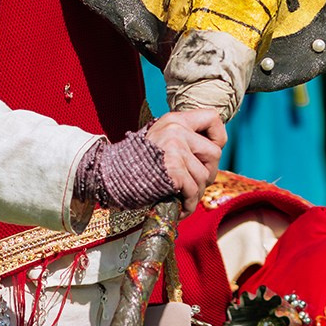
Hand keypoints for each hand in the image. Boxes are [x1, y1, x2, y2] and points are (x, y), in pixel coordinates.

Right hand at [76, 110, 226, 215]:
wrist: (108, 179)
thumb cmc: (137, 166)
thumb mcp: (160, 141)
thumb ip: (184, 140)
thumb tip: (216, 149)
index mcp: (174, 120)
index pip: (213, 117)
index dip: (218, 137)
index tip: (206, 155)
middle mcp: (175, 129)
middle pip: (214, 153)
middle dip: (207, 174)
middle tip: (191, 184)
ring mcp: (174, 147)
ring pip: (205, 176)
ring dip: (195, 193)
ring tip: (181, 197)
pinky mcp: (172, 168)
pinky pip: (194, 190)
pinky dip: (189, 204)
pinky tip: (180, 208)